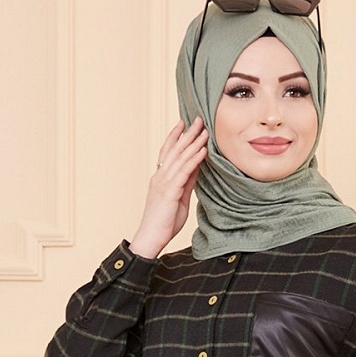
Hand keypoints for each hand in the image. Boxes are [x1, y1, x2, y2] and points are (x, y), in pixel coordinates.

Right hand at [128, 117, 207, 257]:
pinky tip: (203, 151)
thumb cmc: (163, 222)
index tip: (184, 123)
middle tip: (198, 118)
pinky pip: (184, 172)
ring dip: (194, 142)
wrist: (150, 238)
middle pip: (174, 150)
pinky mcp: (169, 192)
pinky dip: (194, 160)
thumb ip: (186, 183)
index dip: (175, 136)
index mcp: (160, 178)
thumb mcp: (179, 199)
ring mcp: (163, 183)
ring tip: (205, 130)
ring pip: (180, 157)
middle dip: (187, 133)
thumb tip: (196, 169)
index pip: (168, 152)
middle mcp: (160, 176)